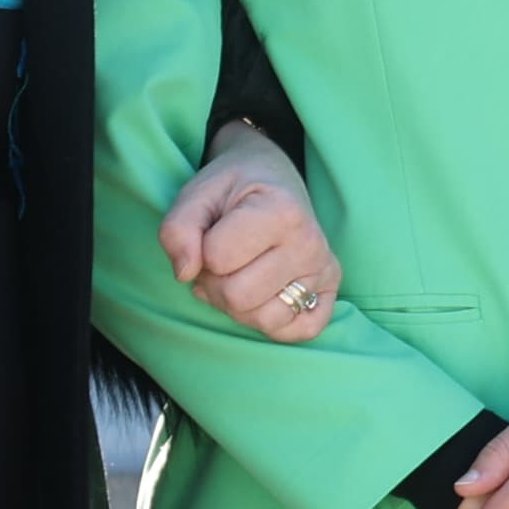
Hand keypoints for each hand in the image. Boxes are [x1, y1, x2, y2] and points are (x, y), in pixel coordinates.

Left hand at [162, 122, 340, 341]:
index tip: (211, 235)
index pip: (216, 260)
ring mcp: (324, 269)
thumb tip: (184, 274)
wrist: (274, 178)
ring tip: (241, 275)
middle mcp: (310, 243)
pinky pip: (299, 331)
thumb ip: (177, 229)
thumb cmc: (234, 189)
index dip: (200, 252)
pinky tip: (265, 296)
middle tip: (221, 262)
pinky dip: (274, 324)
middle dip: (216, 284)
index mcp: (281, 211)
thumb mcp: (197, 193)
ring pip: (264, 320)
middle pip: (238, 297)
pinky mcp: (331, 290)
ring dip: (239, 306)